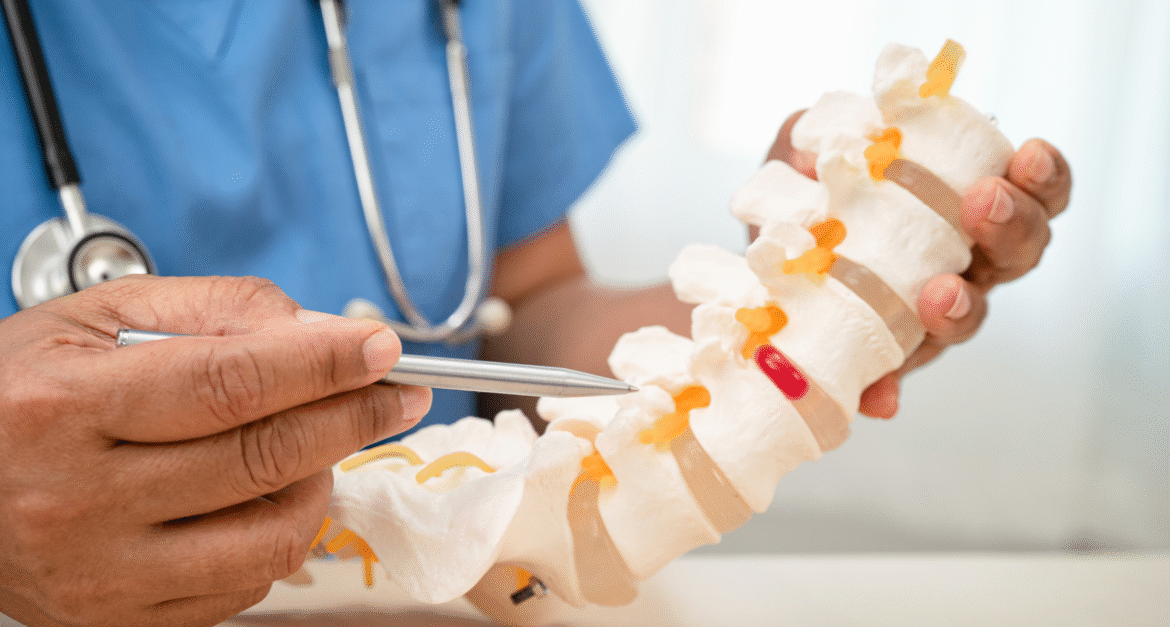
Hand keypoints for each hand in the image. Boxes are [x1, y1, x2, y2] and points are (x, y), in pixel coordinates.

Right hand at [0, 276, 430, 626]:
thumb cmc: (22, 390)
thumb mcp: (99, 317)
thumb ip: (215, 309)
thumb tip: (319, 330)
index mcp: (64, 408)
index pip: (231, 382)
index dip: (323, 363)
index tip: (381, 347)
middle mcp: (78, 500)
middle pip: (262, 457)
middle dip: (354, 417)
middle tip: (397, 393)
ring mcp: (101, 574)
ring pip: (271, 535)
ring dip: (323, 482)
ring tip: (320, 445)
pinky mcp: (121, 620)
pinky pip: (246, 585)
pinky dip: (280, 534)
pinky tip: (268, 495)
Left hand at [767, 111, 1070, 417]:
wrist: (761, 256)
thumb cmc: (806, 190)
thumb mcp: (806, 151)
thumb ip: (811, 136)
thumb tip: (812, 153)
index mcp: (964, 204)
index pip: (1031, 191)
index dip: (1043, 177)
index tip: (1028, 154)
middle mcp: (965, 261)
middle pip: (1020, 252)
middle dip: (1013, 225)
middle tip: (983, 201)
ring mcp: (929, 313)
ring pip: (971, 316)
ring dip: (961, 308)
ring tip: (939, 295)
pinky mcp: (883, 355)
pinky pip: (892, 375)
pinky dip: (887, 385)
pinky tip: (881, 396)